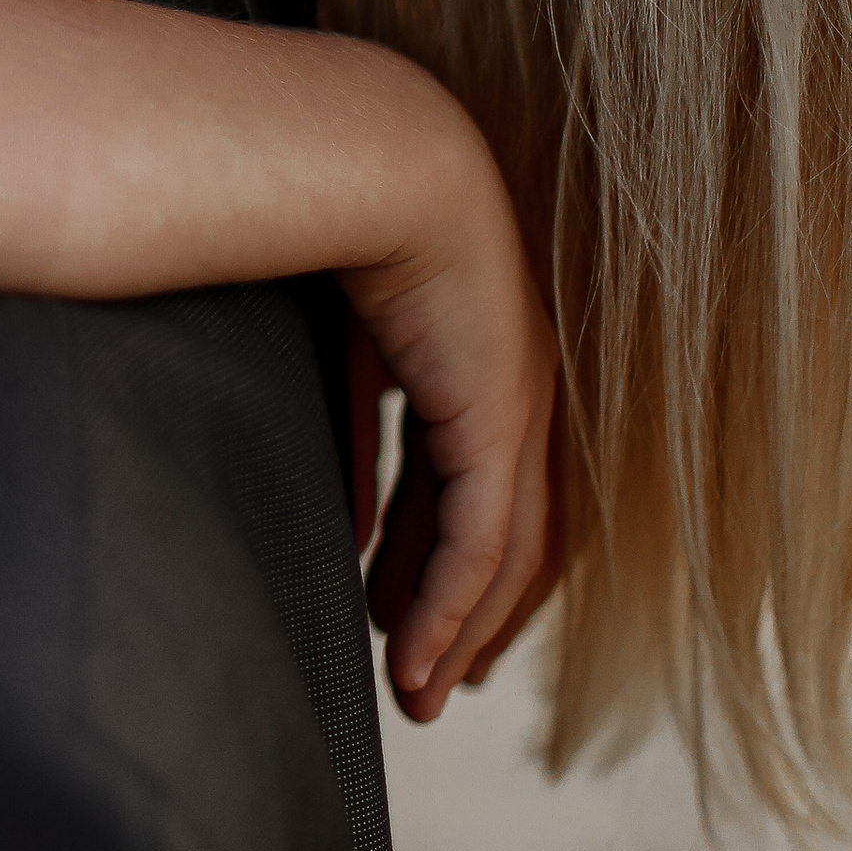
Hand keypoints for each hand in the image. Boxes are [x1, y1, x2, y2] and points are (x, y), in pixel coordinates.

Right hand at [342, 182, 559, 722]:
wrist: (362, 157)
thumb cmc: (331, 221)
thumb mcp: (339, 345)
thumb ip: (353, 428)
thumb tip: (342, 524)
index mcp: (482, 358)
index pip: (482, 486)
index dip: (445, 560)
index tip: (400, 617)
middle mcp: (518, 387)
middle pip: (512, 534)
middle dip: (466, 614)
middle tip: (425, 679)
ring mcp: (520, 405)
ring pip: (505, 556)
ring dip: (460, 631)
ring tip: (416, 693)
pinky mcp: (500, 419)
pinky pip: (482, 543)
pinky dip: (447, 609)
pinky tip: (414, 657)